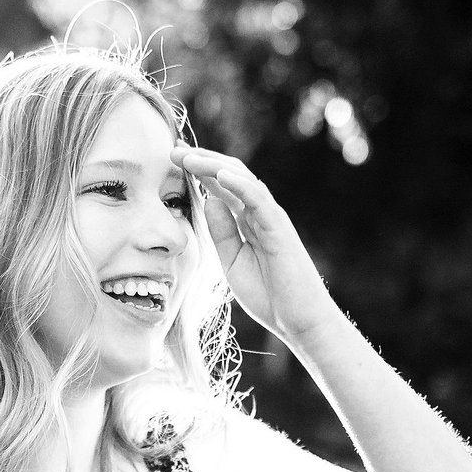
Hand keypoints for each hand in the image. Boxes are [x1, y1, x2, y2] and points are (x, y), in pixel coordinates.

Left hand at [175, 147, 339, 345]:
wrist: (298, 321)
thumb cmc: (269, 294)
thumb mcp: (232, 260)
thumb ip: (222, 231)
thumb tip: (208, 199)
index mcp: (247, 221)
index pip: (221, 186)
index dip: (198, 170)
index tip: (173, 158)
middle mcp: (259, 213)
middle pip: (230, 175)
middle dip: (201, 160)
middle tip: (173, 151)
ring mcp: (270, 218)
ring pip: (242, 180)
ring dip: (214, 165)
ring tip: (189, 157)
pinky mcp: (279, 228)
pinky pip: (259, 199)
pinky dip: (240, 184)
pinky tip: (220, 175)